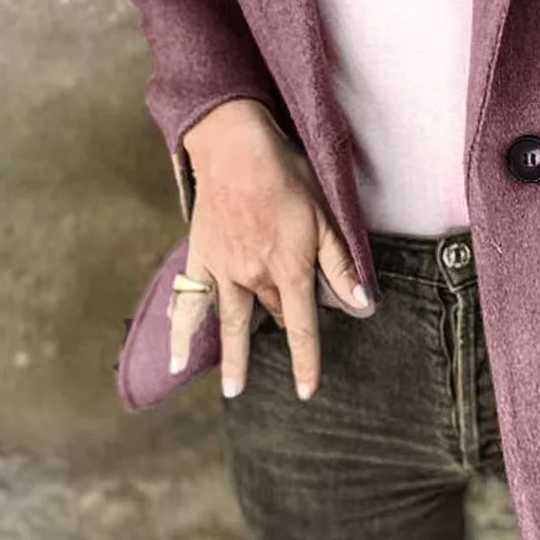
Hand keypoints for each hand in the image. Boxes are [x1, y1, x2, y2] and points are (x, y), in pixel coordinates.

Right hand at [169, 98, 375, 400]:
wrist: (236, 150)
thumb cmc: (288, 176)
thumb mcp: (326, 216)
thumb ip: (342, 265)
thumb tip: (363, 304)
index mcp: (290, 269)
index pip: (302, 327)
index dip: (306, 361)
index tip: (307, 390)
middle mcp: (255, 277)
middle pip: (273, 315)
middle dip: (282, 330)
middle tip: (284, 348)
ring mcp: (224, 270)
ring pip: (233, 320)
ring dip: (233, 355)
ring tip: (232, 390)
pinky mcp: (200, 257)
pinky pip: (191, 301)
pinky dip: (183, 330)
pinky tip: (175, 358)